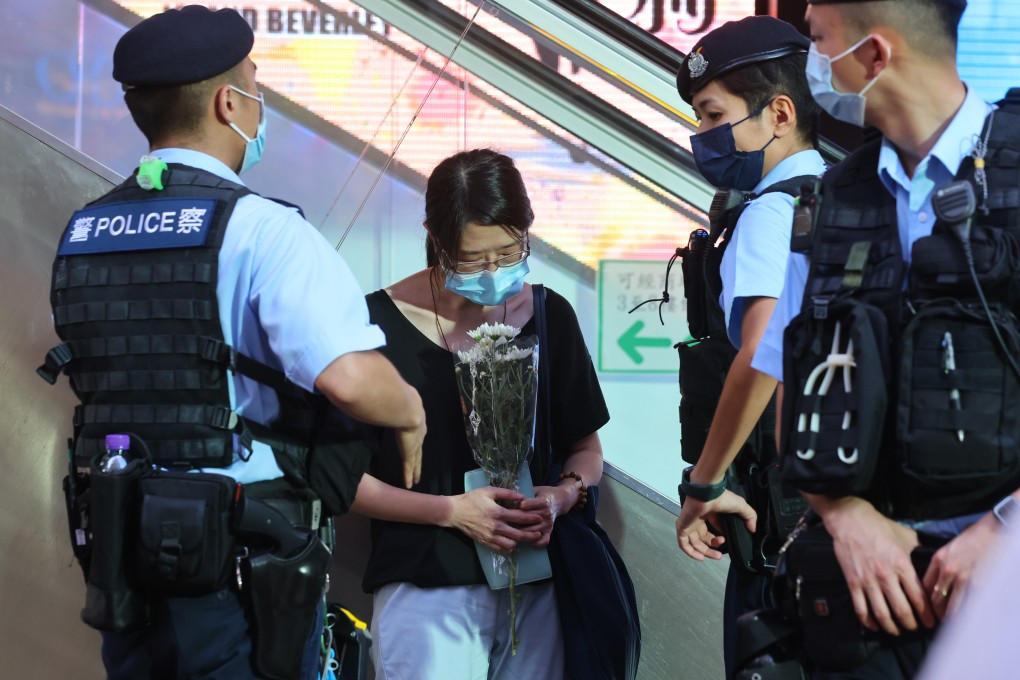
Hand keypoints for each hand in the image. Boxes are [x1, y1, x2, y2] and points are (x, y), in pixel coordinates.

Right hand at [395, 394, 425, 488]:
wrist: (407, 408)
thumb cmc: (401, 400)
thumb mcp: (399, 398)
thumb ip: (393, 399)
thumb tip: (387, 392)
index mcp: (417, 420)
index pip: (416, 433)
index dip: (415, 440)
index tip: (415, 444)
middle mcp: (419, 434)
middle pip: (418, 450)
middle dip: (418, 459)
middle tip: (419, 469)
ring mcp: (415, 445)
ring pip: (415, 460)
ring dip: (415, 470)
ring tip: (416, 479)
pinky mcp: (409, 453)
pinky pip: (409, 467)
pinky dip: (408, 475)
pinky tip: (408, 484)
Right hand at [447, 487, 542, 552]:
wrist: (454, 512)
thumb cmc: (471, 499)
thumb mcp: (488, 491)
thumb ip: (506, 493)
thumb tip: (521, 496)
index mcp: (498, 513)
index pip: (520, 517)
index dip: (532, 518)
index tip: (540, 518)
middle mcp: (496, 527)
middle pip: (519, 534)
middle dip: (531, 534)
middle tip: (539, 533)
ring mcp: (490, 537)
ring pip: (511, 544)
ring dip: (519, 541)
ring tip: (524, 537)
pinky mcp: (485, 542)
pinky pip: (501, 549)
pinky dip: (508, 547)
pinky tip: (512, 542)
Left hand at [517, 483, 578, 546]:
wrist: (559, 501)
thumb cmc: (543, 494)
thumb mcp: (535, 489)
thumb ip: (526, 493)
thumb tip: (511, 498)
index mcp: (544, 502)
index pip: (532, 505)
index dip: (522, 505)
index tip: (515, 505)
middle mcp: (547, 514)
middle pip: (530, 519)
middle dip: (517, 520)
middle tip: (505, 521)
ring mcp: (549, 524)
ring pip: (534, 531)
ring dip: (522, 532)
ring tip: (511, 532)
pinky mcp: (550, 531)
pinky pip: (544, 540)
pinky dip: (536, 543)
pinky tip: (526, 540)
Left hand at [675, 489, 756, 560]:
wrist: (707, 493)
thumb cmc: (721, 498)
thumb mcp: (740, 506)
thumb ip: (749, 517)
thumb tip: (753, 529)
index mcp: (709, 514)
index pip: (712, 529)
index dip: (719, 539)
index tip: (726, 542)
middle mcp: (698, 519)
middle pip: (703, 538)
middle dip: (712, 548)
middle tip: (720, 555)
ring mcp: (689, 523)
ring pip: (694, 543)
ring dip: (705, 552)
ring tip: (717, 556)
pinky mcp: (682, 527)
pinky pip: (683, 543)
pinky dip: (691, 552)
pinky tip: (701, 557)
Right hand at [823, 498, 934, 634]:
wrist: (850, 520)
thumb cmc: (879, 526)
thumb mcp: (906, 536)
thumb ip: (919, 550)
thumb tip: (930, 560)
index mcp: (902, 565)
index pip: (919, 598)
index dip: (927, 614)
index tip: (931, 622)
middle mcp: (886, 576)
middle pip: (902, 610)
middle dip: (911, 624)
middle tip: (915, 628)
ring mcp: (868, 581)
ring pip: (882, 614)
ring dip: (891, 627)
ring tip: (897, 630)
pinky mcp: (852, 582)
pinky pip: (861, 609)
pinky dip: (868, 622)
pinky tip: (874, 626)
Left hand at [922, 513, 999, 620]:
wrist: (996, 529)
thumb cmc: (977, 536)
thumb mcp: (952, 546)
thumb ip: (943, 564)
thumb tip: (941, 582)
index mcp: (939, 559)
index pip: (925, 587)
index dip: (926, 602)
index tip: (929, 609)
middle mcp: (948, 570)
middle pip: (936, 601)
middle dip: (937, 614)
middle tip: (940, 622)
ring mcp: (964, 579)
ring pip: (952, 608)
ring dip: (952, 619)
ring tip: (954, 626)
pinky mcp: (980, 584)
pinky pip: (970, 607)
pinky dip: (969, 616)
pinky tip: (970, 621)